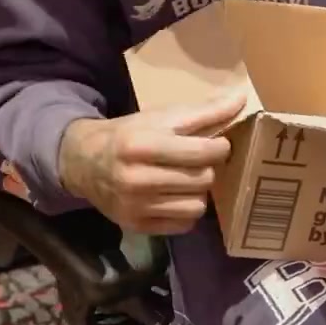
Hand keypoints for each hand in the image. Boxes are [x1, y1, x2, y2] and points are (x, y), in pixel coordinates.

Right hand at [59, 94, 245, 234]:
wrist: (83, 162)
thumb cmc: (129, 134)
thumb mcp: (162, 116)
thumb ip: (205, 111)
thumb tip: (242, 98)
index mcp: (142, 145)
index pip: (202, 152)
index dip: (220, 147)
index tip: (217, 144)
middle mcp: (136, 179)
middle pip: (203, 179)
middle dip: (207, 168)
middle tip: (198, 162)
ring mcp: (135, 206)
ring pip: (197, 206)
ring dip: (198, 192)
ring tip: (187, 180)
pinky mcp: (136, 226)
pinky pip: (184, 224)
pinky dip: (186, 211)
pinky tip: (175, 196)